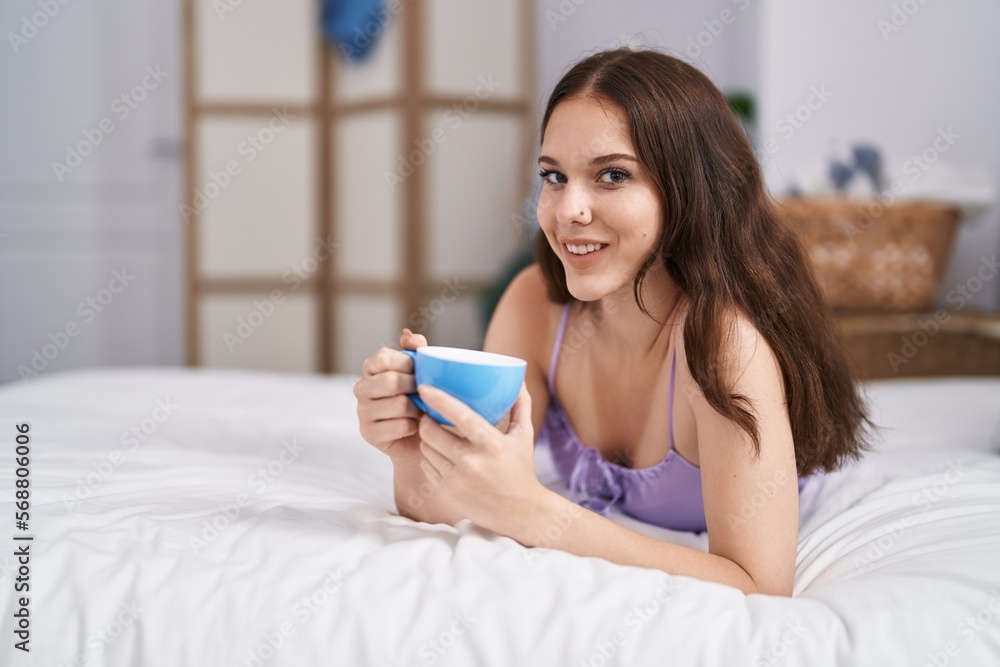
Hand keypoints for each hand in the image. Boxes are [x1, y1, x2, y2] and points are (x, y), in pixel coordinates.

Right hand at [354, 329, 427, 461]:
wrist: (421, 436)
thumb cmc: (421, 399)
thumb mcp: (422, 371)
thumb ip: (416, 350)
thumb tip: (408, 336)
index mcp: (372, 368)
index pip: (382, 358)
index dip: (405, 364)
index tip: (418, 371)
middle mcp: (362, 388)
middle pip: (391, 382)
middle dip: (415, 387)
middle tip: (424, 393)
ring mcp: (362, 411)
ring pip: (399, 405)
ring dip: (417, 409)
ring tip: (421, 411)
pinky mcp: (368, 433)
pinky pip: (399, 426)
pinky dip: (414, 427)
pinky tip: (415, 427)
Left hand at [415, 381, 542, 535]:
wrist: (520, 512)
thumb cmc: (521, 468)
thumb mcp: (524, 436)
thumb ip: (520, 405)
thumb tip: (519, 379)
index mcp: (491, 444)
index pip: (460, 416)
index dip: (439, 400)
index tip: (424, 387)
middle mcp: (472, 462)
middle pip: (431, 432)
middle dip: (425, 419)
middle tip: (428, 413)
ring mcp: (456, 480)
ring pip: (425, 449)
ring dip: (425, 438)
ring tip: (432, 432)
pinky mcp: (447, 492)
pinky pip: (426, 466)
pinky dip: (428, 456)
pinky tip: (437, 453)